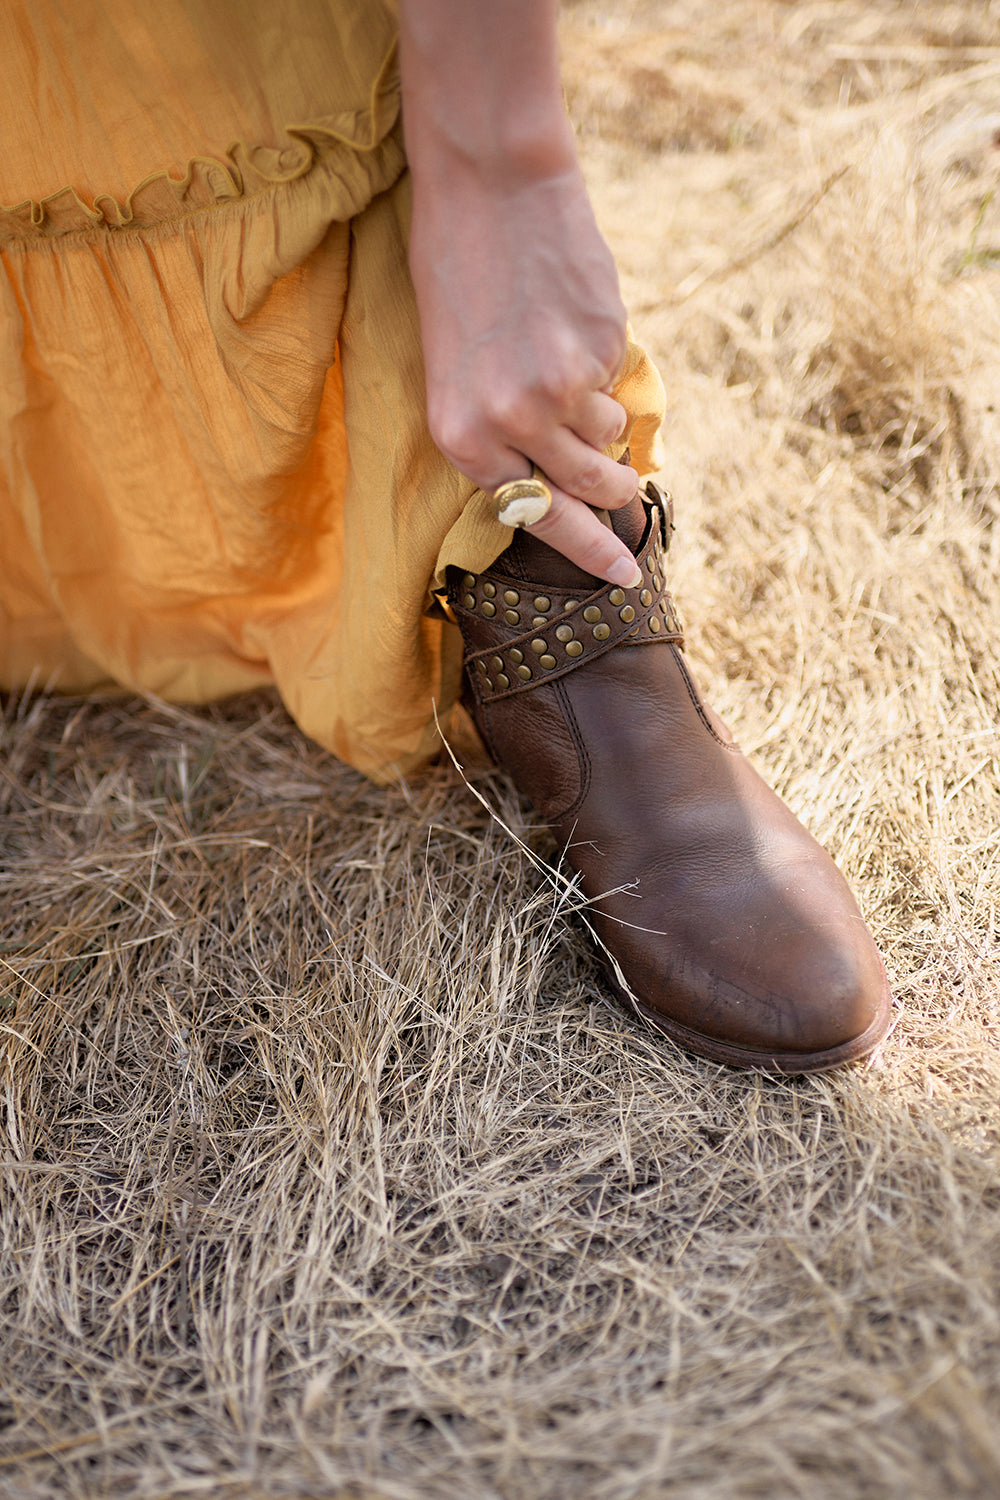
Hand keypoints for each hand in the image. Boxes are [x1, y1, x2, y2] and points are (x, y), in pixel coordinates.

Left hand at [399, 0, 643, 587]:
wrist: (489, 183)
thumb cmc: (456, 271)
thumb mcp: (452, 365)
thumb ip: (499, 428)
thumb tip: (562, 472)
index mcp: (462, 435)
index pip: (535, 518)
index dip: (588, 551)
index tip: (624, 578)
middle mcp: (511, 422)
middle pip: (588, 488)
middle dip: (614, 494)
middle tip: (629, 496)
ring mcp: (563, 385)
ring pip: (607, 432)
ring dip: (601, 415)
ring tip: (567, 361)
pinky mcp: (602, 346)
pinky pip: (615, 377)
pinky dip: (603, 360)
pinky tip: (572, 318)